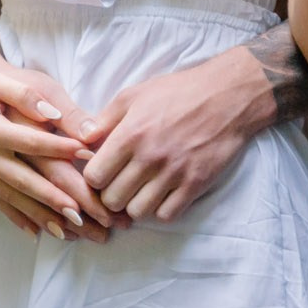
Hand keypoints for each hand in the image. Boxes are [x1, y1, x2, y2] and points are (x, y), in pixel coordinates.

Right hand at [0, 65, 95, 239]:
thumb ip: (23, 95)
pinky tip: (36, 232)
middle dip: (52, 198)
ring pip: (12, 198)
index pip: (31, 142)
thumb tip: (52, 114)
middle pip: (23, 180)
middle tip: (81, 213)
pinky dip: (17, 218)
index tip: (87, 155)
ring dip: (39, 215)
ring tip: (66, 230)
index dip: (60, 148)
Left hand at [80, 48, 272, 222]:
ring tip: (140, 189)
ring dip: (135, 204)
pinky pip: (166, 215)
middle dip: (111, 194)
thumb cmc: (178, 92)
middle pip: (112, 199)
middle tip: (120, 183)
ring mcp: (174, 173)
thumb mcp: (134, 95)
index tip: (102, 171)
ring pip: (137, 212)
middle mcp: (150, 157)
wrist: (227, 96)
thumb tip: (81, 140)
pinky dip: (160, 209)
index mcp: (131, 133)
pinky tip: (162, 193)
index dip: (94, 177)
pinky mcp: (196, 184)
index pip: (94, 176)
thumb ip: (104, 119)